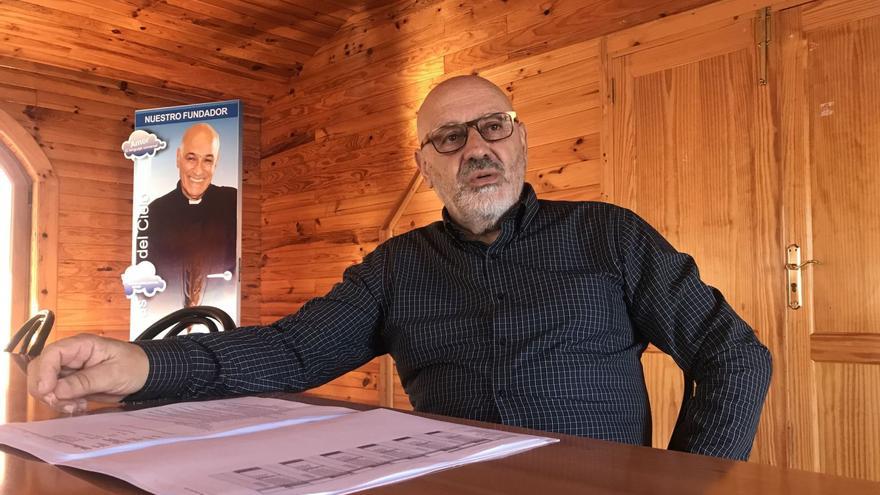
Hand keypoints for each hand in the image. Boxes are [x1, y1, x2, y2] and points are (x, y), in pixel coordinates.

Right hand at [27, 334, 148, 412]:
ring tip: (76, 406)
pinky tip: (78, 406)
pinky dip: (61, 403)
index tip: (47, 391)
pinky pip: (56, 394)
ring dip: (54, 399)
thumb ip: (84, 382)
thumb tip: (56, 390)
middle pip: (41, 369)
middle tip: (61, 403)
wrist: (145, 375)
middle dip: (45, 389)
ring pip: (45, 384)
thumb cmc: (134, 366)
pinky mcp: (72, 384)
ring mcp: (70, 370)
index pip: (52, 353)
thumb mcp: (112, 374)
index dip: (44, 372)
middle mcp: (71, 356)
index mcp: (82, 345)